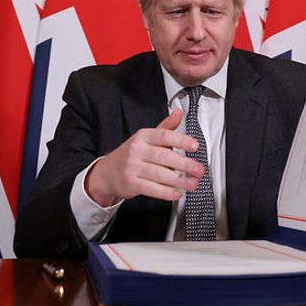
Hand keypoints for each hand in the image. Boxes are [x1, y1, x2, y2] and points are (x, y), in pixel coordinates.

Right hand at [84, 109, 203, 206]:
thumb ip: (165, 128)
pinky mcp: (131, 183)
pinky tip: (177, 193)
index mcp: (143, 136)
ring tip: (193, 184)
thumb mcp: (145, 138)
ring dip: (179, 181)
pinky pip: (151, 188)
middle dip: (185, 164)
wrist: (106, 173)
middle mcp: (137, 150)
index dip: (181, 140)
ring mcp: (132, 167)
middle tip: (199, 170)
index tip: (195, 146)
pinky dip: (165, 192)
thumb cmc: (131, 155)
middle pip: (163, 156)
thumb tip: (178, 113)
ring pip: (159, 174)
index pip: (163, 135)